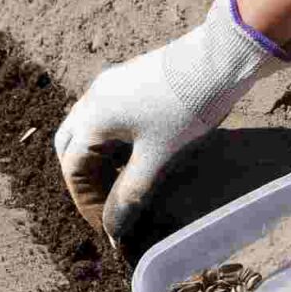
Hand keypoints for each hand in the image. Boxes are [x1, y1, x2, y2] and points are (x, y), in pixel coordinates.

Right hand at [53, 0, 290, 245]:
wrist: (219, 59)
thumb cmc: (186, 110)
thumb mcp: (157, 159)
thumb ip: (130, 197)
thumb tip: (112, 232)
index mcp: (93, 117)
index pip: (73, 169)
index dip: (86, 202)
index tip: (106, 225)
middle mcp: (93, 99)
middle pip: (71, 147)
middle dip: (82, 180)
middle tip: (104, 206)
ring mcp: (110, 86)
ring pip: (87, 131)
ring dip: (96, 161)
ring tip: (120, 187)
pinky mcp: (128, 81)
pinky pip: (105, 118)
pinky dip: (110, 144)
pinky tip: (133, 157)